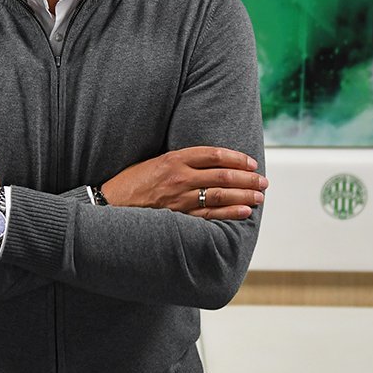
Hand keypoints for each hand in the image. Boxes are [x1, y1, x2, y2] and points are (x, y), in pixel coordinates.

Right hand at [101, 147, 265, 220]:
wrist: (109, 205)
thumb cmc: (130, 183)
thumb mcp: (153, 162)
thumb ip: (179, 162)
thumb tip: (208, 164)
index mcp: (173, 159)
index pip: (213, 155)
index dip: (236, 158)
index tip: (251, 163)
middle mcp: (179, 178)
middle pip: (222, 175)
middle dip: (247, 179)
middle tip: (263, 181)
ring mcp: (179, 199)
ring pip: (220, 195)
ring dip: (244, 196)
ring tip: (259, 197)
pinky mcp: (177, 217)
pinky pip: (209, 215)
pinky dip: (229, 212)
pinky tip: (243, 212)